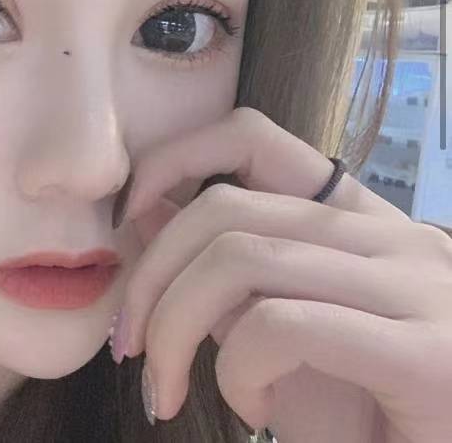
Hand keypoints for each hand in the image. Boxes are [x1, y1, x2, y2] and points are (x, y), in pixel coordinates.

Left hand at [110, 107, 451, 442]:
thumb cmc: (360, 412)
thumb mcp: (276, 329)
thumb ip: (224, 269)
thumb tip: (145, 211)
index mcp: (356, 218)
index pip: (250, 137)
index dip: (173, 158)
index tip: (127, 215)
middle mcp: (392, 235)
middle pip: (224, 207)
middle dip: (150, 275)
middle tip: (128, 342)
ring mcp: (415, 286)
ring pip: (240, 258)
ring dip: (175, 327)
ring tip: (167, 386)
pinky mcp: (426, 353)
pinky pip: (280, 326)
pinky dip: (237, 372)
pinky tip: (250, 409)